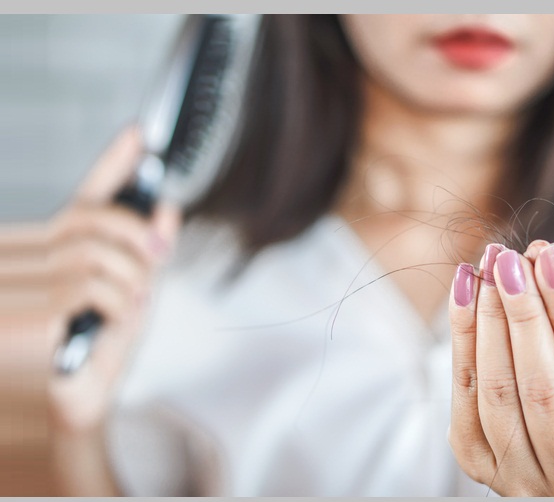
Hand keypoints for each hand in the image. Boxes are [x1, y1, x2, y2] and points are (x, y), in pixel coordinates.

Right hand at [0, 126, 180, 433]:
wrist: (77, 403)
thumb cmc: (99, 348)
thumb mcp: (133, 292)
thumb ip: (146, 253)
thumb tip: (167, 208)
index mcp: (48, 249)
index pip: (81, 198)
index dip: (112, 164)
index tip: (139, 134)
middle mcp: (23, 259)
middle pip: (89, 218)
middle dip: (137, 235)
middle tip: (160, 257)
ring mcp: (18, 286)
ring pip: (93, 253)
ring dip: (131, 280)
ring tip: (132, 304)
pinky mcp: (26, 316)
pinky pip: (88, 287)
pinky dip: (118, 301)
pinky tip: (116, 318)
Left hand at [447, 241, 553, 495]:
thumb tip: (540, 262)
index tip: (552, 257)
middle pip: (541, 385)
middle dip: (522, 312)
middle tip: (511, 259)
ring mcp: (524, 479)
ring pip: (497, 392)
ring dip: (488, 320)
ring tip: (489, 269)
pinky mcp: (481, 467)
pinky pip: (465, 399)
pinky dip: (463, 340)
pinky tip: (465, 295)